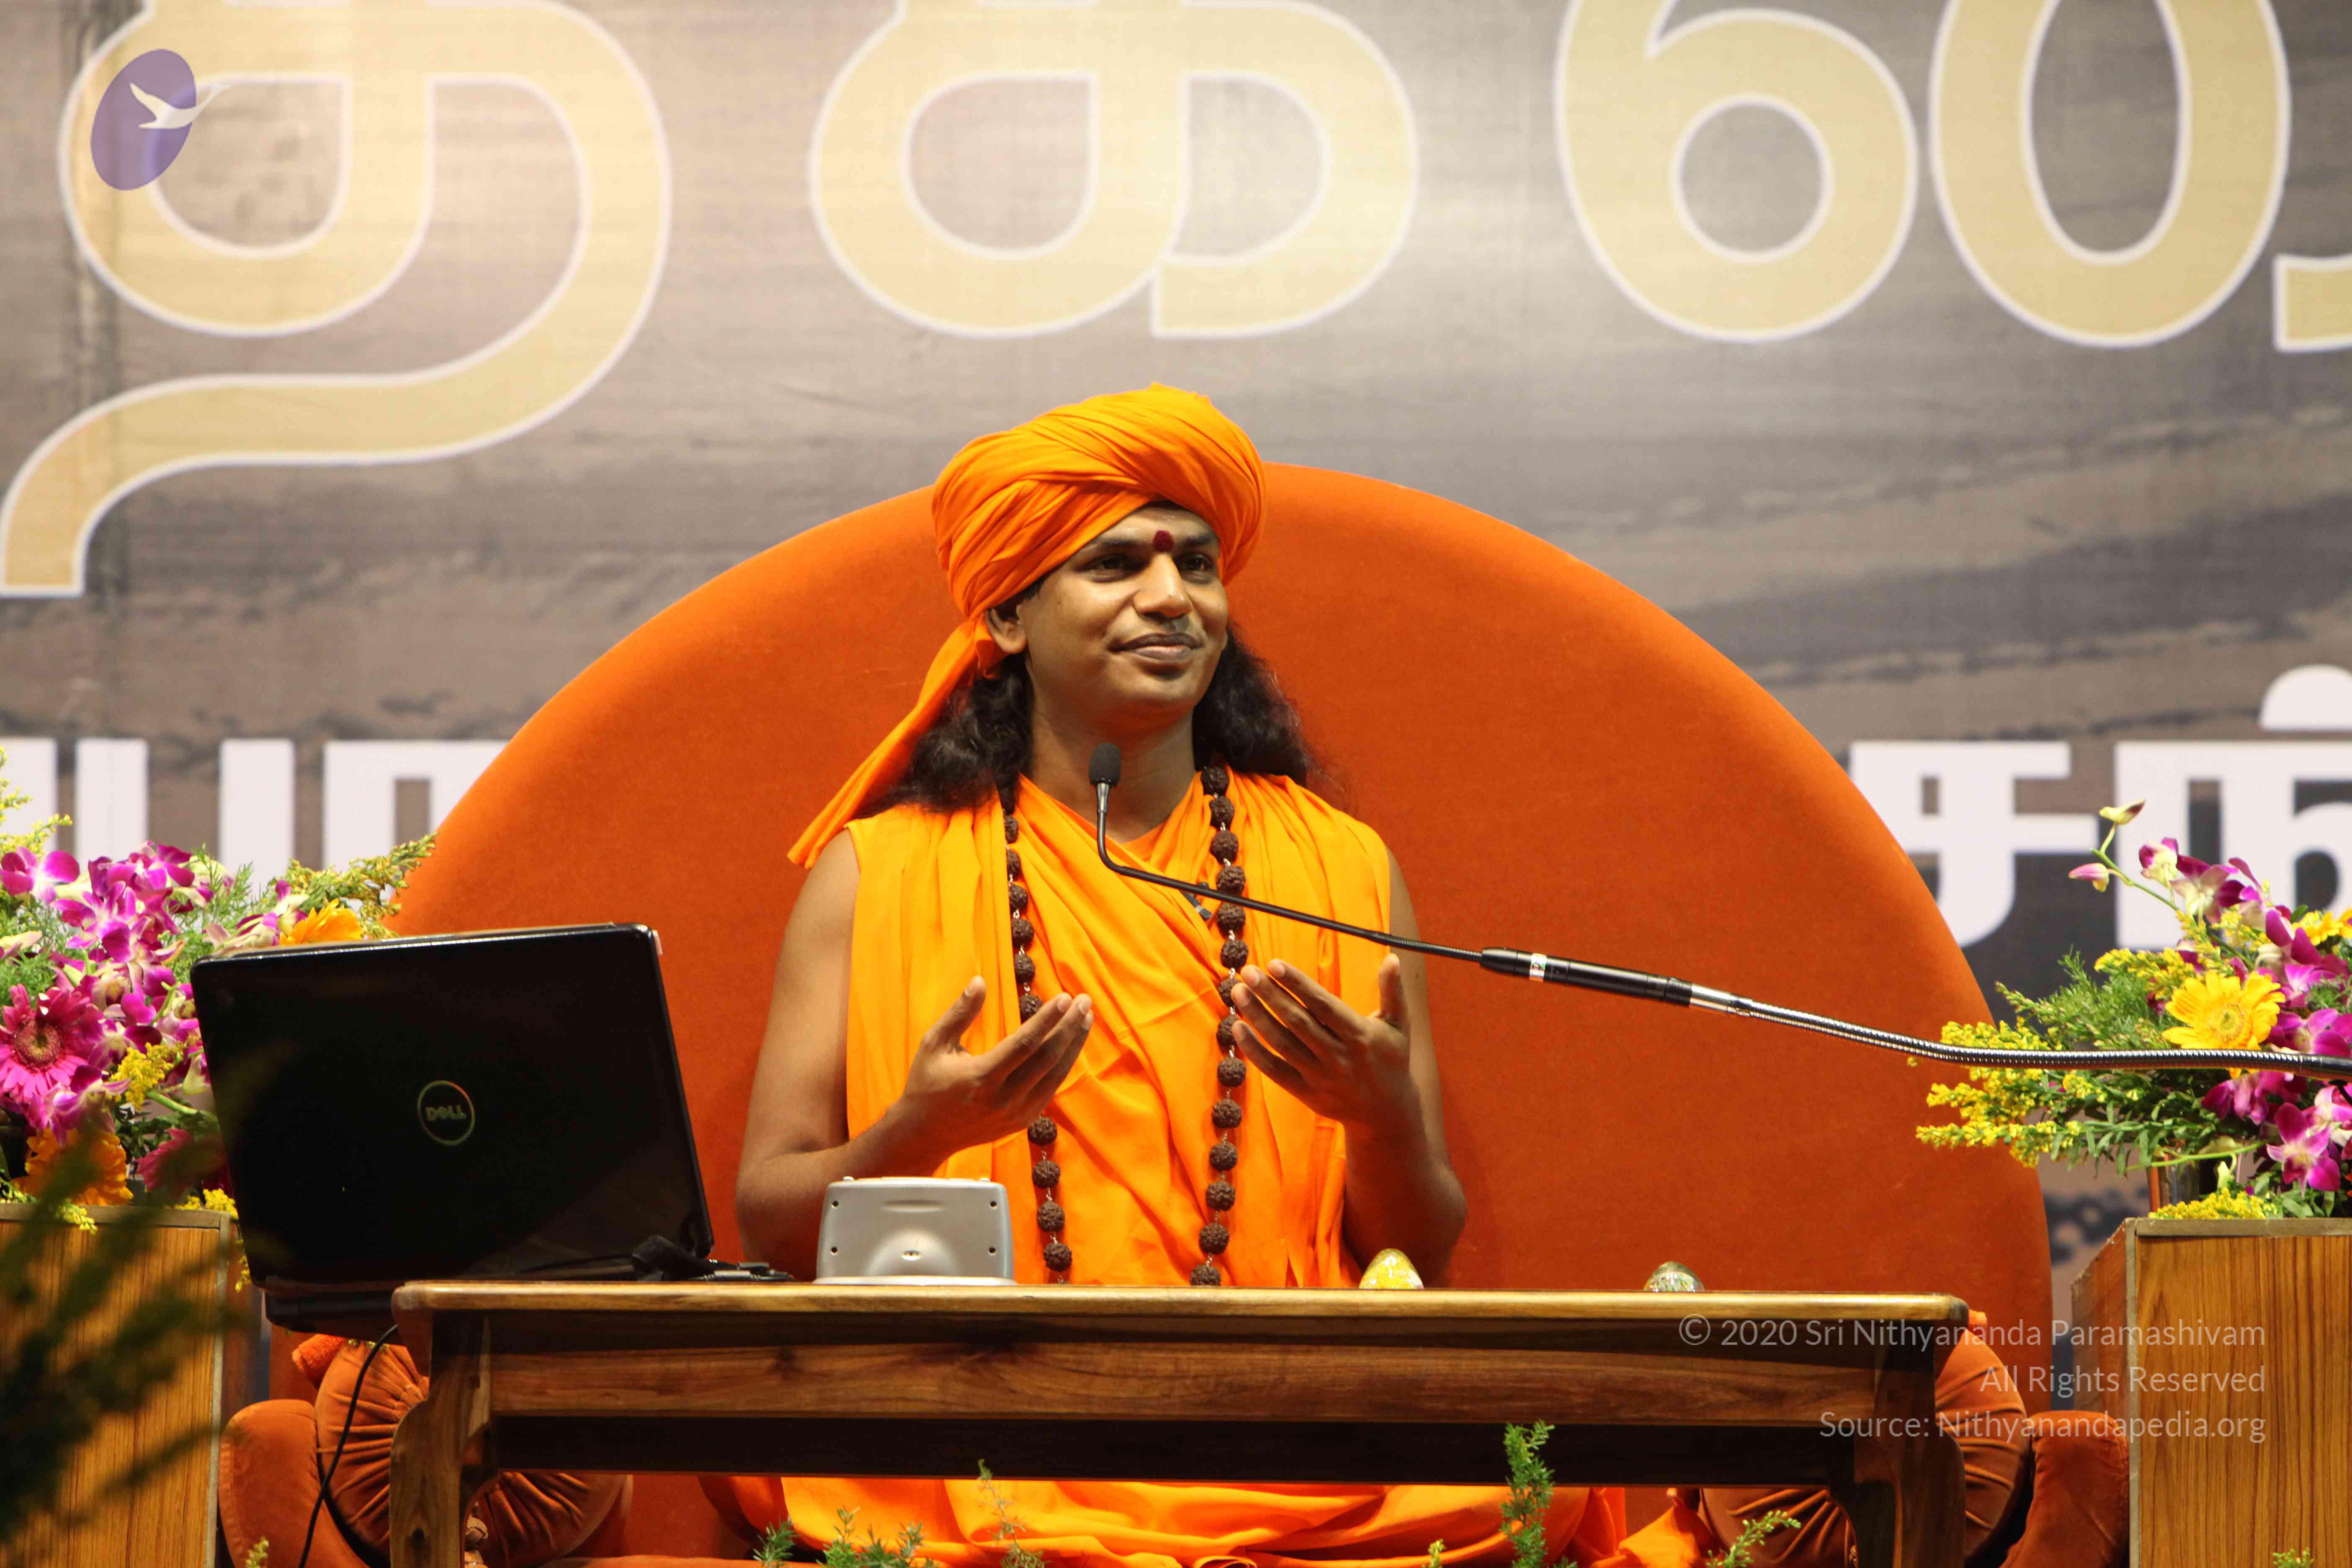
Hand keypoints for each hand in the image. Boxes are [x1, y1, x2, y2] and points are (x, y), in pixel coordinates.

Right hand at [893, 977, 1092, 1158]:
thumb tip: (980, 981)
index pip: (1025, 1044)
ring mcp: (1016, 1114)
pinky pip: (1050, 1089)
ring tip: (1086, 1017)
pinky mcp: (1023, 1121)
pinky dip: (1063, 1064)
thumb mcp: (934, 1044)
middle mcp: (1003, 1098)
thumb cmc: (926, 1083)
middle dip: (1069, 1027)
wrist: (925, 1135)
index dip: (1048, 1019)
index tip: (1064, 997)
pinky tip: (1071, 1043)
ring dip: (1074, 1044)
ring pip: (1055, 1075)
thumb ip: (959, 1013)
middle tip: (1084, 1001)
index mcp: (981, 1077)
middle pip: (1047, 1058)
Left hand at [1229, 956, 1415, 1129]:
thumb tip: (1393, 958)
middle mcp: (1338, 1057)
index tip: (1273, 963)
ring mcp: (1320, 1077)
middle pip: (1297, 1021)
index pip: (1323, 1005)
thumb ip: (1393, 992)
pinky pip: (1274, 1070)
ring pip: (1281, 1044)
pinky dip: (1254, 1050)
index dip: (1297, 984)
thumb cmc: (1391, 1060)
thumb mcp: (1399, 1026)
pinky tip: (1237, 1027)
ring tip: (1238, 992)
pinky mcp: (1305, 1093)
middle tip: (1247, 971)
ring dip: (1257, 1017)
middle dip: (1270, 995)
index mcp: (1360, 1036)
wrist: (1386, 1114)